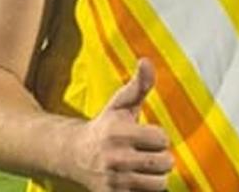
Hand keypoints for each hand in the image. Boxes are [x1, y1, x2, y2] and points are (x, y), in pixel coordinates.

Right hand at [72, 58, 172, 191]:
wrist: (74, 155)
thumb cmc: (105, 127)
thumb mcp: (120, 104)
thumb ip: (139, 84)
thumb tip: (146, 60)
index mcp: (118, 132)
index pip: (161, 138)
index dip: (158, 137)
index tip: (146, 136)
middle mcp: (114, 157)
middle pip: (164, 163)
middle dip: (159, 158)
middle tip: (146, 154)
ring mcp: (113, 181)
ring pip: (158, 184)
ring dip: (155, 178)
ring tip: (143, 169)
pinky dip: (144, 191)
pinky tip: (136, 182)